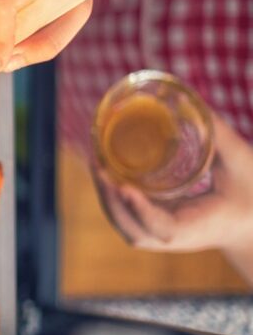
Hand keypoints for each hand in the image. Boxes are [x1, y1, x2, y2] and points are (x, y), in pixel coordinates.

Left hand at [94, 114, 252, 255]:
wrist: (249, 226)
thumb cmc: (249, 196)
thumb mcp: (240, 165)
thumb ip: (218, 135)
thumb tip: (184, 96)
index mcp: (194, 230)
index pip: (160, 227)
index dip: (141, 210)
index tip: (124, 188)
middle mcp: (171, 238)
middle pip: (131, 225)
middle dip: (110, 196)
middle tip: (99, 164)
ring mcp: (158, 235)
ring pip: (123, 220)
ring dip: (105, 194)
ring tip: (96, 162)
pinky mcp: (153, 226)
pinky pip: (125, 214)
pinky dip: (111, 195)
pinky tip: (103, 170)